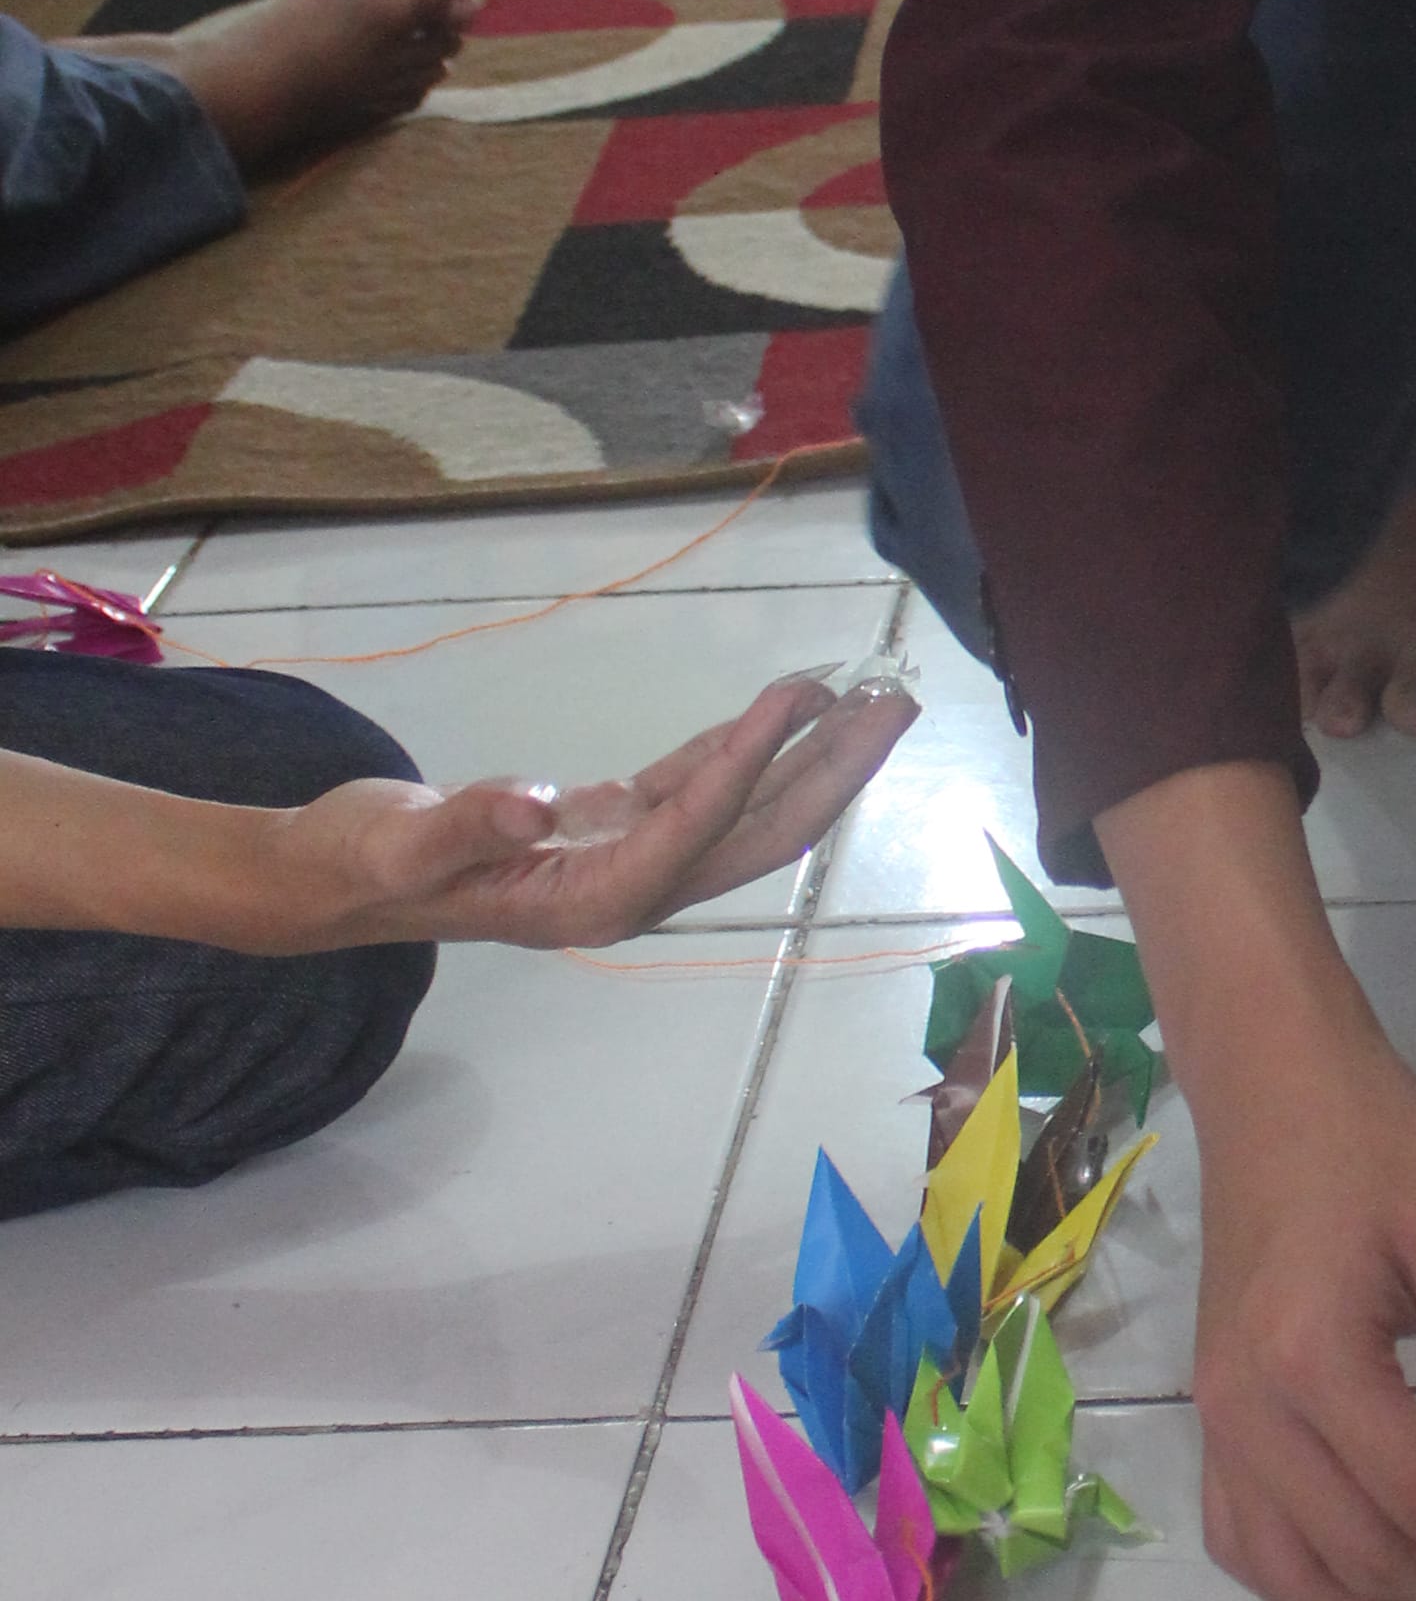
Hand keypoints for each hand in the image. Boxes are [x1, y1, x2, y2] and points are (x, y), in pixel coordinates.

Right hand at [266, 667, 916, 946]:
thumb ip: (466, 829)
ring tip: (872, 696)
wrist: (335, 884)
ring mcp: (631, 865)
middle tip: (894, 702)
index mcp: (589, 903)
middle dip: (830, 773)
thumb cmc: (359, 865)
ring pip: (745, 813)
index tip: (794, 697)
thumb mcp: (397, 850)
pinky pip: (700, 790)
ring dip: (811, 759)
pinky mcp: (616, 832)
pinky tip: (787, 707)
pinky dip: (746, 747)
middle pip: (756, 835)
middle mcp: (630, 892)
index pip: (692, 831)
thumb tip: (536, 807)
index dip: (746, 764)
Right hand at [1189, 1013, 1415, 1600]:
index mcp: (1308, 1360)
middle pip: (1369, 1560)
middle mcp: (1244, 1414)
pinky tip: (1400, 1568)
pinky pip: (1254, 1552)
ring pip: (1302, 1582)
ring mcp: (1214, 1429)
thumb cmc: (1381, 1145)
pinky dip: (1329, 1586)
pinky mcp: (1209, 1429)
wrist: (1274, 1088)